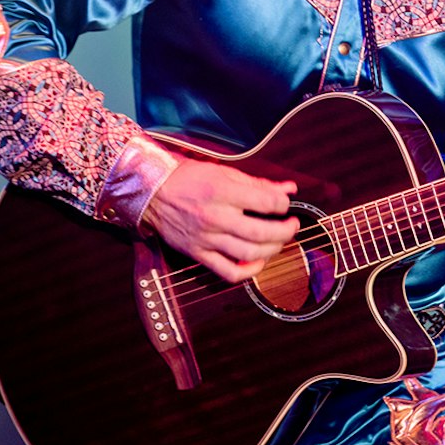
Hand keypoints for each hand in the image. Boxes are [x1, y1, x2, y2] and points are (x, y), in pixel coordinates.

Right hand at [141, 160, 298, 283]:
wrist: (152, 191)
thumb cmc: (188, 179)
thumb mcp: (224, 172)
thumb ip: (258, 183)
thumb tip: (288, 188)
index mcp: (222, 192)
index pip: (266, 203)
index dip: (283, 205)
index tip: (285, 205)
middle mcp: (215, 218)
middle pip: (261, 232)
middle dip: (285, 231)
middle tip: (292, 226)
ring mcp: (206, 239)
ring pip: (249, 253)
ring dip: (272, 250)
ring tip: (278, 242)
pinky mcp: (198, 254)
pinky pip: (228, 272)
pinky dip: (248, 272)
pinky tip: (258, 262)